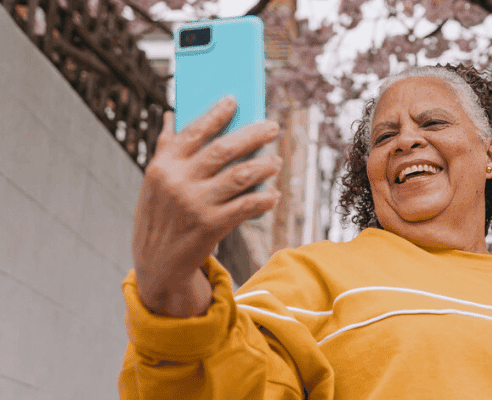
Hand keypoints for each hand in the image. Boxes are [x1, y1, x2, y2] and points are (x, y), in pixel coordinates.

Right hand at [132, 97, 282, 315]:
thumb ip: (166, 148)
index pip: (194, 132)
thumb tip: (171, 114)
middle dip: (253, 135)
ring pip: (240, 176)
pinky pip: (246, 206)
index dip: (216, 114)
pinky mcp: (211, 225)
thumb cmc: (160, 215)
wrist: (156, 263)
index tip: (235, 100)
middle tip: (273, 126)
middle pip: (224, 150)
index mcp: (163, 165)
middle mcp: (178, 181)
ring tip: (276, 160)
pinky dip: (264, 199)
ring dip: (264, 166)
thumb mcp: (154, 182)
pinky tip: (274, 194)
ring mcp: (195, 203)